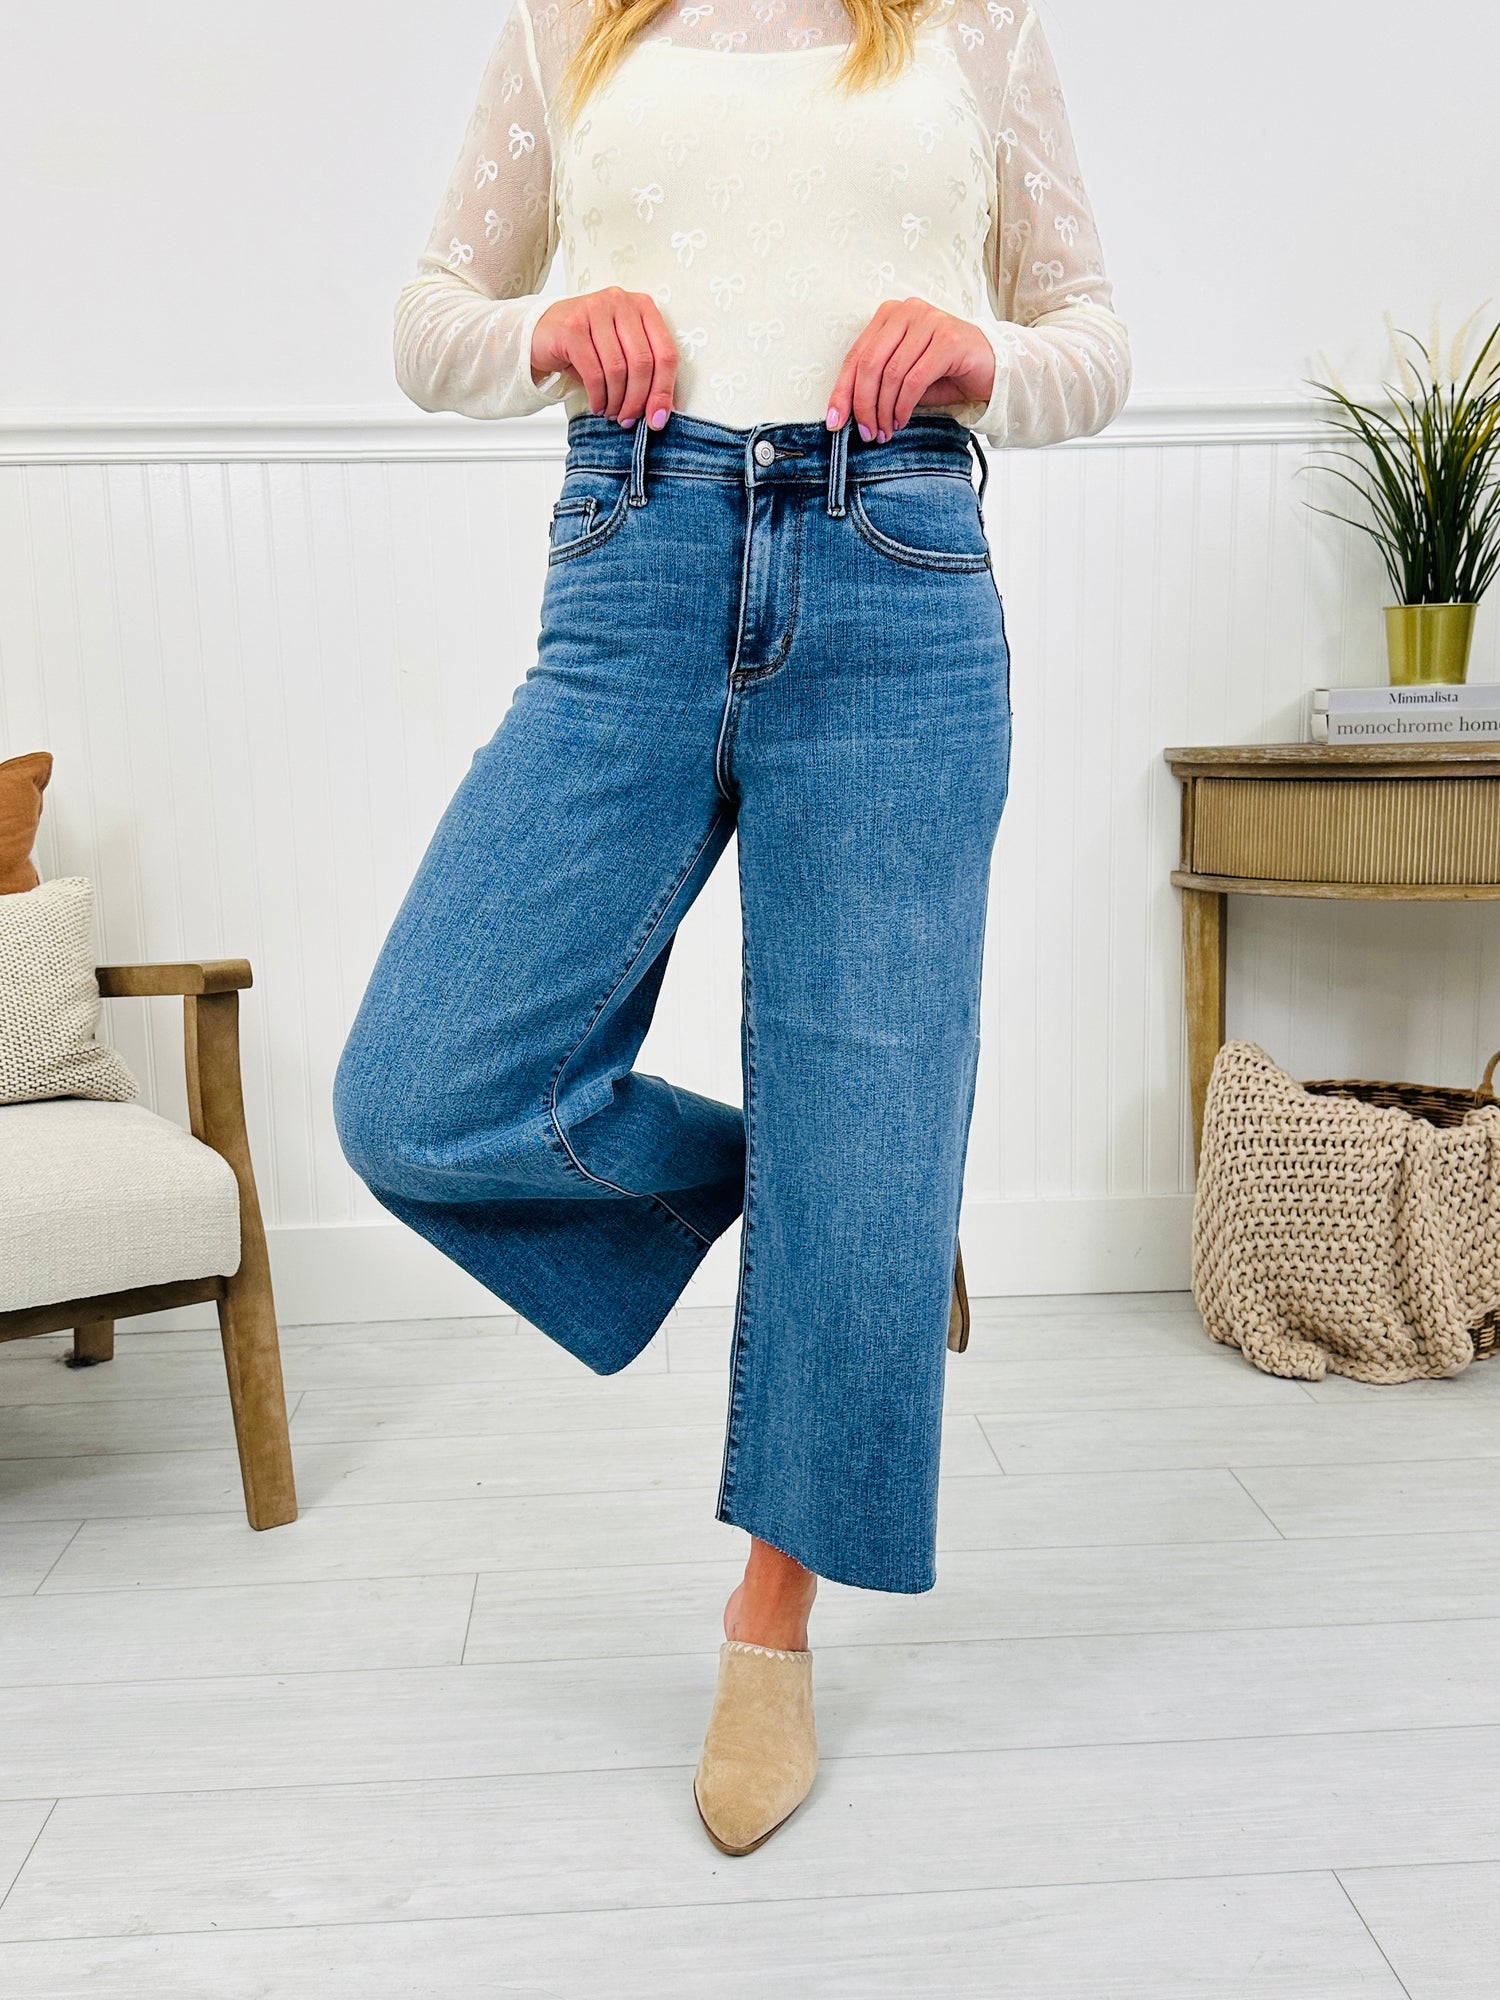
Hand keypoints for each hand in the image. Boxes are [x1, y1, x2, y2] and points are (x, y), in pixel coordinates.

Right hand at [532, 287, 677, 427]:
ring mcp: (595, 310)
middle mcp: (621, 302)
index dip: (664, 391)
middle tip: (629, 419)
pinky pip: (594, 372)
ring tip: (611, 413)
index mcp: (643, 306)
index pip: (666, 353)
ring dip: (616, 401)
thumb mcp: (622, 351)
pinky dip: (598, 397)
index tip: (658, 418)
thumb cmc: (588, 344)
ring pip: (618, 370)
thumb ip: (645, 371)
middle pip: (643, 363)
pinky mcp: (572, 326)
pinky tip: (597, 405)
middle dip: (637, 400)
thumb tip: (661, 411)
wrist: (543, 333)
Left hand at [826, 298, 996, 440]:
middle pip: (869, 364)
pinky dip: (903, 406)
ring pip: (891, 374)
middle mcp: (907, 312)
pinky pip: (914, 380)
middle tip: (866, 432)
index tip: (834, 421)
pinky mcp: (948, 339)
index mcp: (889, 315)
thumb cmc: (943, 372)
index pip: (855, 356)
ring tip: (885, 431)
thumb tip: (846, 412)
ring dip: (884, 410)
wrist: (990, 368)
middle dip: (863, 405)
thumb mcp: (902, 377)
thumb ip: (876, 383)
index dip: (842, 391)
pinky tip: (902, 420)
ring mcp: (929, 321)